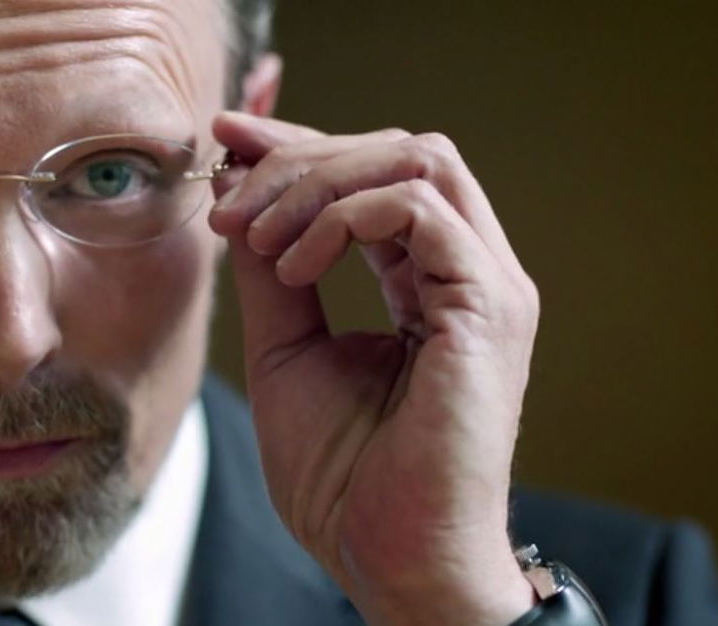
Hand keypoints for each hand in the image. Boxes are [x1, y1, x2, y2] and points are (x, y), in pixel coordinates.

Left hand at [209, 112, 538, 624]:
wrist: (388, 555)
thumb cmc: (344, 475)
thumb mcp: (284, 350)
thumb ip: (273, 273)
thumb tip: (239, 198)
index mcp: (426, 281)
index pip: (372, 177)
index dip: (300, 147)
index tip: (229, 141)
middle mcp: (466, 272)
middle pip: (394, 151)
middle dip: (299, 157)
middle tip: (227, 194)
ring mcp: (485, 285)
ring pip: (414, 159)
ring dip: (318, 182)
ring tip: (256, 237)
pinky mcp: (490, 307)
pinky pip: (418, 208)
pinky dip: (343, 218)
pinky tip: (292, 264)